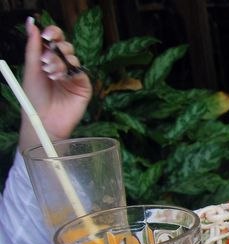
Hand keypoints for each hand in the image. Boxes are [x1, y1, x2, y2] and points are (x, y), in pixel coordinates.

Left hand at [19, 18, 91, 152]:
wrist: (44, 121)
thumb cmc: (35, 97)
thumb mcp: (30, 70)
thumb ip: (33, 47)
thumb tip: (31, 23)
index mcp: (48, 59)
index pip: (54, 39)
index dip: (52, 33)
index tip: (46, 36)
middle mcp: (62, 65)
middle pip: (65, 45)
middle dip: (56, 48)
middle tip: (45, 60)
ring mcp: (74, 75)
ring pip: (73, 57)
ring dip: (60, 61)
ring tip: (50, 73)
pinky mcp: (84, 86)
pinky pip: (81, 71)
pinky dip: (70, 71)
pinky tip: (60, 78)